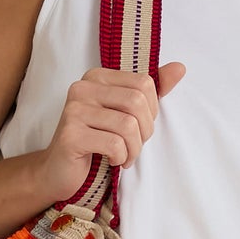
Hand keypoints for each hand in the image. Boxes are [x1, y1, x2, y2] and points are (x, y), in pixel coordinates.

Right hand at [33, 61, 187, 207]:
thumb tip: (180, 68)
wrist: (59, 170)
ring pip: (128, 125)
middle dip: (144, 131)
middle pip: (137, 102)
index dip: (151, 111)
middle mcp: (83, 87)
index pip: (144, 83)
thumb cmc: (97, 141)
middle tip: (134, 146)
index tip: (139, 128)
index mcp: (97, 76)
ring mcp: (74, 110)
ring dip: (134, 149)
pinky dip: (120, 157)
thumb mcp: (125, 113)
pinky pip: (114, 144)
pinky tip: (112, 161)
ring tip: (124, 156)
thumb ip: (150, 91)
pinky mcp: (71, 134)